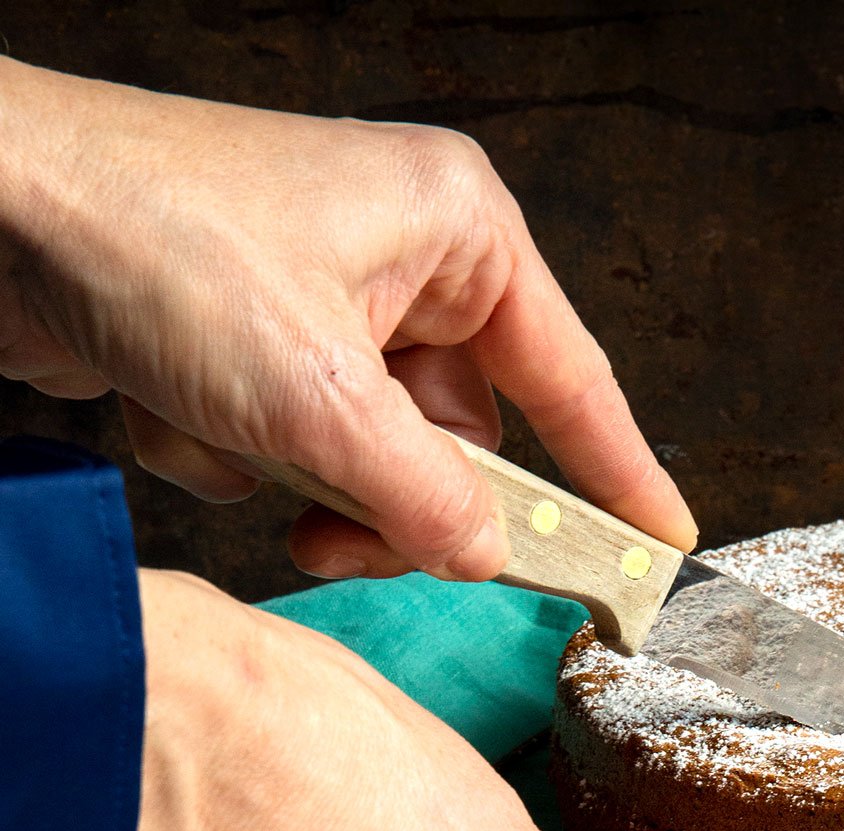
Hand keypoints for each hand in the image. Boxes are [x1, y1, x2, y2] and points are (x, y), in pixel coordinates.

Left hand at [0, 60, 695, 579]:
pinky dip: (234, 456)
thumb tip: (489, 558)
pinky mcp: (254, 348)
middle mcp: (403, 262)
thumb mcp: (317, 394)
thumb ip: (425, 496)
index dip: (619, 478)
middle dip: (398, 502)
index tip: (662, 552)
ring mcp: (326, 307)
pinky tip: (170, 403)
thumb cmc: (154, 240)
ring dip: (304, 485)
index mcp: (456, 231)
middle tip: (354, 536)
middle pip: (462, 447)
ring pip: (372, 465)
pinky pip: (292, 452)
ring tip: (244, 456)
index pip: (573, 381)